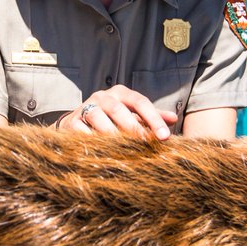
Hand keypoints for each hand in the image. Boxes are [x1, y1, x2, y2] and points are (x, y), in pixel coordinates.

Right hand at [55, 85, 177, 140]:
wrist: (78, 122)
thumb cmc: (113, 118)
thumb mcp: (132, 114)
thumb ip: (152, 116)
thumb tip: (174, 118)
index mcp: (121, 93)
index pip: (140, 102)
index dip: (153, 119)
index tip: (165, 137)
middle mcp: (102, 96)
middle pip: (119, 110)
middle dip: (133, 128)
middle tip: (146, 145)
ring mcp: (85, 107)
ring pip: (98, 118)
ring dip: (112, 135)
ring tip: (125, 150)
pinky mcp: (72, 121)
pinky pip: (82, 131)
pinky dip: (92, 141)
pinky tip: (103, 152)